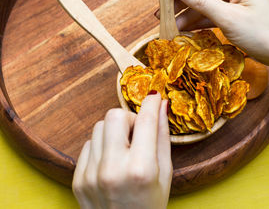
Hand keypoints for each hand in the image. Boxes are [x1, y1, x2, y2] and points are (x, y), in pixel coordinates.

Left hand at [72, 93, 171, 208]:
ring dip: (115, 132)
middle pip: (114, 116)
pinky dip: (102, 147)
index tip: (155, 97)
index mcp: (140, 169)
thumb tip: (161, 106)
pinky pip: (88, 144)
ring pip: (99, 127)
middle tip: (137, 133)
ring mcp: (91, 174)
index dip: (152, 104)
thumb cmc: (151, 206)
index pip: (145, 121)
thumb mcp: (165, 173)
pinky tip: (111, 162)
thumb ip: (163, 136)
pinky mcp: (78, 178)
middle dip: (129, 118)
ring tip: (125, 150)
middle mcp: (112, 169)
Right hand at [164, 0, 268, 67]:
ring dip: (187, 13)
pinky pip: (212, 12)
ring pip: (203, 2)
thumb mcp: (228, 18)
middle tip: (161, 15)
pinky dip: (198, 21)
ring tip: (168, 26)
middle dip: (179, 1)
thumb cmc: (263, 34)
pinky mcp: (235, 12)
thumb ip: (200, 1)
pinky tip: (183, 29)